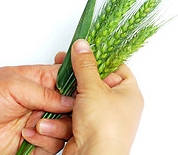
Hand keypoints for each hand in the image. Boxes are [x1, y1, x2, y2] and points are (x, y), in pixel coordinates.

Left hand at [0, 64, 73, 154]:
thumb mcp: (15, 86)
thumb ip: (46, 93)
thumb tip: (70, 100)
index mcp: (43, 81)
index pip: (71, 80)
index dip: (79, 88)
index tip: (82, 95)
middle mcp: (45, 101)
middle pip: (74, 108)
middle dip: (70, 114)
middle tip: (59, 114)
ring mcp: (42, 121)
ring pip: (67, 128)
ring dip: (55, 129)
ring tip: (36, 126)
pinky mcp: (36, 141)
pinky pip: (53, 146)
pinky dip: (43, 142)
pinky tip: (27, 136)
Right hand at [62, 39, 143, 154]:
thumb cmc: (104, 127)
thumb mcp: (93, 88)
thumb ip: (85, 65)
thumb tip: (82, 45)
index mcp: (128, 93)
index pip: (116, 68)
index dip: (99, 59)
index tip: (82, 53)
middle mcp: (117, 106)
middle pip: (94, 84)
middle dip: (74, 81)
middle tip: (61, 67)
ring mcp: (102, 120)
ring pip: (79, 102)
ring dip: (64, 103)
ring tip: (52, 98)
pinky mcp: (87, 131)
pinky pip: (72, 118)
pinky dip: (61, 121)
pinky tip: (48, 123)